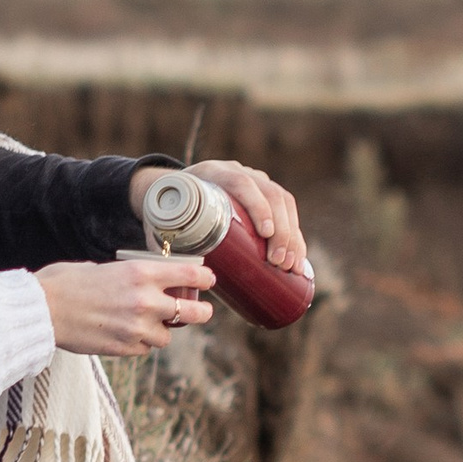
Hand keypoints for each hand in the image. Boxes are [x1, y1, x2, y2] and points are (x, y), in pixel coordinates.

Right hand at [38, 255, 211, 356]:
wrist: (42, 310)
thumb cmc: (66, 283)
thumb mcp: (103, 267)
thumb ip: (130, 276)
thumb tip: (145, 282)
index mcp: (141, 273)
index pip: (190, 274)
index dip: (205, 278)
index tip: (208, 279)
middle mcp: (145, 301)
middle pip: (193, 312)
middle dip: (201, 312)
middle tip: (201, 311)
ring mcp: (136, 328)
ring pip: (167, 335)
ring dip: (160, 329)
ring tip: (143, 323)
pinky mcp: (125, 348)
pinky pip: (145, 348)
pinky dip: (140, 343)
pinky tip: (123, 333)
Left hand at [136, 156, 309, 274]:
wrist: (172, 193)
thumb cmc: (165, 213)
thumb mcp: (163, 223)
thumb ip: (166, 250)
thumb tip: (181, 288)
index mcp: (213, 173)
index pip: (242, 184)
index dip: (257, 206)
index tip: (265, 233)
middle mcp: (238, 172)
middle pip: (270, 195)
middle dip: (281, 231)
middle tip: (279, 263)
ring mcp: (255, 182)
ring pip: (283, 203)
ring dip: (292, 236)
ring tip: (291, 266)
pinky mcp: (264, 196)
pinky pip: (287, 211)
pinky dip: (295, 235)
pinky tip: (299, 258)